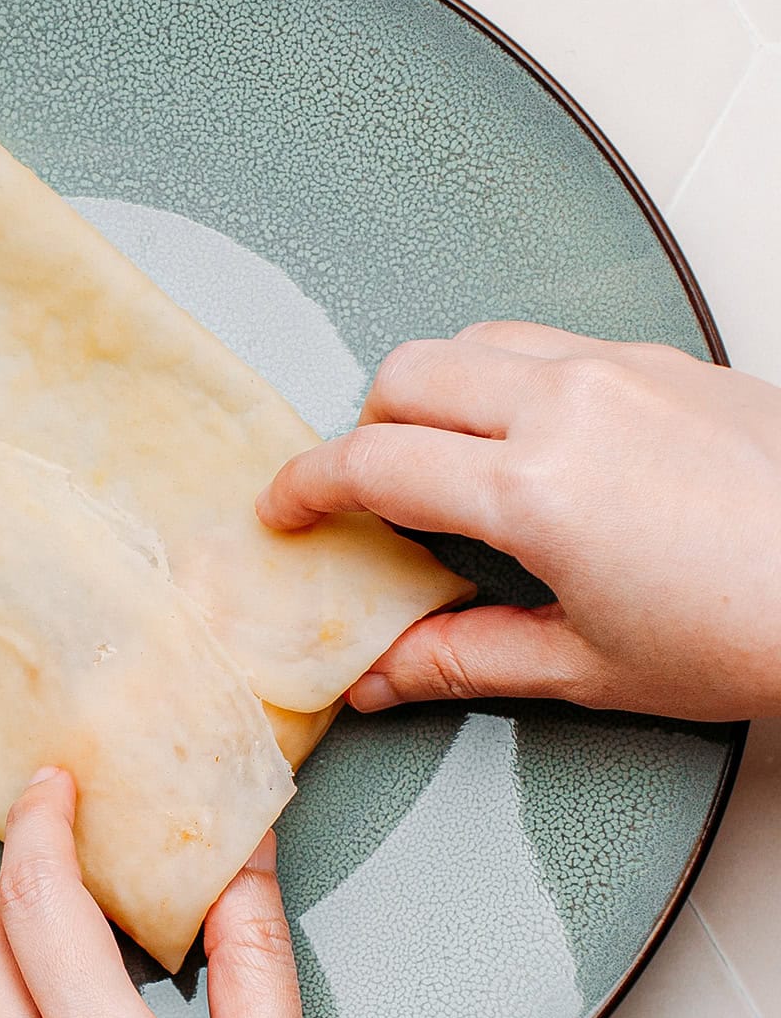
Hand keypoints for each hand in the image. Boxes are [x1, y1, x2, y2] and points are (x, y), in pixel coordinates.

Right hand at [258, 322, 780, 721]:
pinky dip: (517, 380)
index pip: (372, 463)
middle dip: (367, 429)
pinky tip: (546, 446)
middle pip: (408, 374)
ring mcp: (625, 370)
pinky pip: (557, 343)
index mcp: (536, 489)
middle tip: (373, 496)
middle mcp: (572, 406)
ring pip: (479, 341)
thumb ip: (464, 659)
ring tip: (456, 463)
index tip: (284, 509)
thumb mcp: (589, 667)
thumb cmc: (753, 632)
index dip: (305, 486)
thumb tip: (380, 675)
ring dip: (440, 392)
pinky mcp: (671, 360)